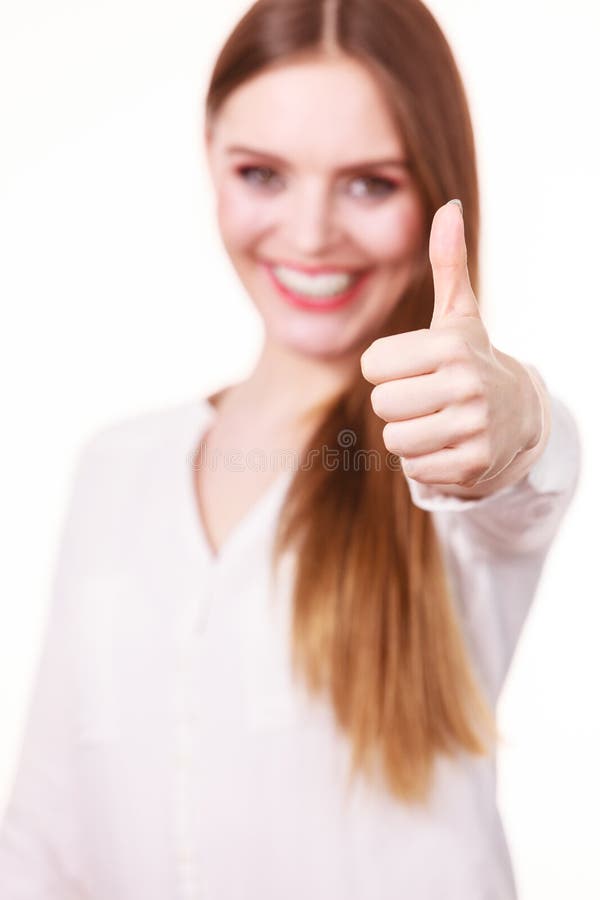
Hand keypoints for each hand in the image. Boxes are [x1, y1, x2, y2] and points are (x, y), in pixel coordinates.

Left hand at [360, 200, 543, 488]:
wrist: (520, 418)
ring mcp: (473, 427)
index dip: (388, 369)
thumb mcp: (459, 315)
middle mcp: (467, 383)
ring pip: (395, 440)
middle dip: (398, 405)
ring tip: (439, 421)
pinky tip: (451, 445)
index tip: (418, 367)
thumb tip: (448, 206)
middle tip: (430, 398)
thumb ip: (447, 263)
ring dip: (410, 435)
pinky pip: (415, 469)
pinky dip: (426, 462)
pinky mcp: (474, 465)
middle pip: (382, 405)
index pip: (373, 365)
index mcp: (452, 343)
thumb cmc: (472, 361)